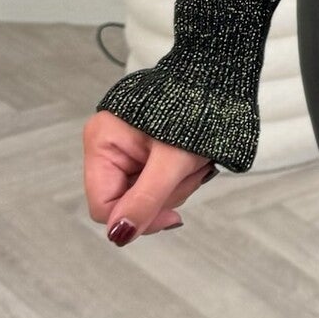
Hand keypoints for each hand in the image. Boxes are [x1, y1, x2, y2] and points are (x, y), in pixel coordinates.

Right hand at [84, 111, 217, 245]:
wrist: (217, 83)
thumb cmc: (195, 110)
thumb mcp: (172, 160)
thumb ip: (145, 198)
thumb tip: (118, 234)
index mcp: (101, 141)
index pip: (104, 206)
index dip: (136, 219)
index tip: (172, 215)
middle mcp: (107, 146)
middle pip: (126, 203)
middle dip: (163, 196)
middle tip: (189, 172)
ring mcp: (124, 149)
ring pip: (143, 197)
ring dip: (174, 187)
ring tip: (193, 162)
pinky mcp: (142, 152)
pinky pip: (154, 184)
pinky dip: (176, 179)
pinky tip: (190, 163)